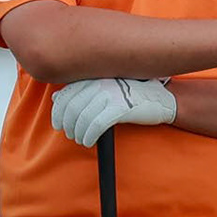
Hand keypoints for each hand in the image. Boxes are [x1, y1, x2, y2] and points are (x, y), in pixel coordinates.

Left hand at [50, 78, 176, 147]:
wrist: (161, 98)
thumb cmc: (131, 93)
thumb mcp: (105, 87)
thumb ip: (81, 90)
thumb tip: (56, 97)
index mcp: (94, 76)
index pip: (66, 93)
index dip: (58, 111)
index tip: (58, 123)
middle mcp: (99, 82)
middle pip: (71, 107)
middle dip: (67, 124)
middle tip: (70, 134)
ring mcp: (110, 94)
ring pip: (82, 117)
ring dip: (77, 133)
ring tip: (80, 140)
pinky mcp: (119, 108)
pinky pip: (96, 125)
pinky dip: (88, 136)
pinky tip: (89, 141)